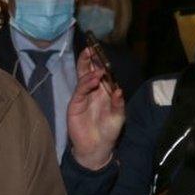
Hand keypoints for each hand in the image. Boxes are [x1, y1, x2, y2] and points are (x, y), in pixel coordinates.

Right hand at [67, 48, 125, 169]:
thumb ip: (118, 104)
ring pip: (82, 77)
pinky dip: (86, 84)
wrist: (96, 147)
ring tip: (95, 64)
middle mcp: (92, 91)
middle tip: (91, 47)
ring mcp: (82, 96)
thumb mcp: (118, 117)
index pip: (101, 72)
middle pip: (88, 70)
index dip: (101, 62)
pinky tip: (93, 79)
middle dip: (90, 59)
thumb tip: (119, 89)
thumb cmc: (108, 131)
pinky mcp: (75, 104)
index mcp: (103, 91)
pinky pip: (80, 91)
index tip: (101, 50)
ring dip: (88, 69)